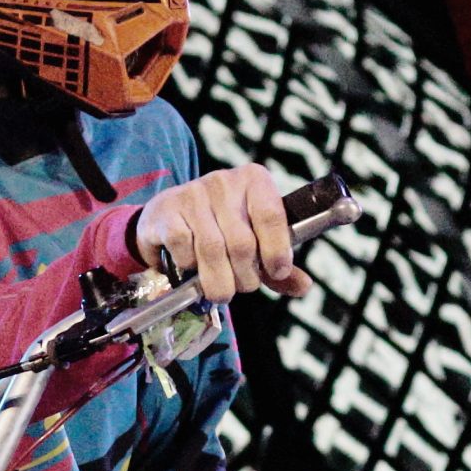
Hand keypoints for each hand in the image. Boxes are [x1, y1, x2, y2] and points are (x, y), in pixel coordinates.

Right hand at [135, 163, 314, 305]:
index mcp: (254, 180)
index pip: (272, 215)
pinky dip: (190, 266)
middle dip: (245, 277)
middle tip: (242, 286)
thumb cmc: (219, 229)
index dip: (277, 251)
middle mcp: (224, 181)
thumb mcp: (254, 241)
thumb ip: (277, 264)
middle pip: (242, 243)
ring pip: (212, 250)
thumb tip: (303, 286)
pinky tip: (191, 265)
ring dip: (218, 281)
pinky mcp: (167, 210)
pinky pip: (184, 248)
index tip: (277, 272)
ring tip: (220, 289)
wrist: (168, 216)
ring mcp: (193, 193)